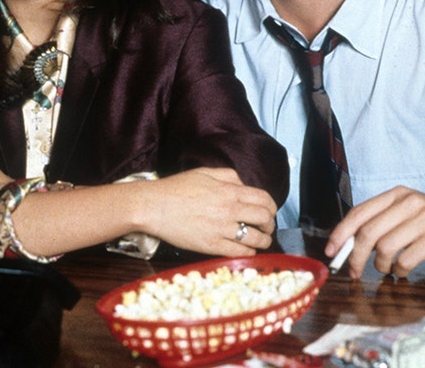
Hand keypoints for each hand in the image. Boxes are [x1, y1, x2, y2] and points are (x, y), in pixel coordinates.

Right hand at [142, 168, 278, 256]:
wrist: (152, 206)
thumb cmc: (175, 188)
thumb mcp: (205, 172)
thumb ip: (229, 176)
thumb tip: (243, 184)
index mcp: (230, 190)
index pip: (264, 199)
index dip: (272, 207)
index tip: (270, 212)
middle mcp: (230, 209)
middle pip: (264, 218)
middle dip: (270, 224)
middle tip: (267, 228)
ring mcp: (221, 228)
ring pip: (256, 238)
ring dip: (264, 240)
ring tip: (262, 241)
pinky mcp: (211, 245)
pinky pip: (239, 252)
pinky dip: (249, 252)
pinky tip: (248, 251)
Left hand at [325, 186, 424, 277]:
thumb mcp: (405, 211)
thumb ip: (380, 221)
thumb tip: (346, 244)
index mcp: (398, 194)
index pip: (360, 212)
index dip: (341, 233)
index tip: (330, 250)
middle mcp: (410, 202)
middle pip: (368, 233)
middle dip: (355, 257)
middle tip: (353, 271)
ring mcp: (424, 219)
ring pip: (384, 248)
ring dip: (380, 265)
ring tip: (387, 267)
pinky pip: (404, 261)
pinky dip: (399, 271)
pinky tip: (403, 269)